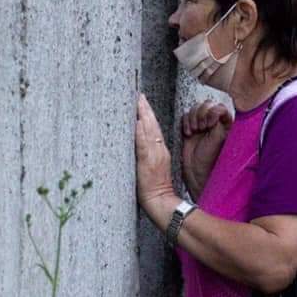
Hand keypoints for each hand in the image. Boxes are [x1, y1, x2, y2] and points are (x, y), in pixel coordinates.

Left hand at [133, 94, 177, 221]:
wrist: (161, 202)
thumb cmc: (156, 189)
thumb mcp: (156, 167)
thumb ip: (150, 155)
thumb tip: (140, 143)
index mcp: (161, 150)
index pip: (154, 127)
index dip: (148, 113)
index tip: (141, 100)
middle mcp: (159, 149)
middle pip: (152, 124)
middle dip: (145, 108)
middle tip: (138, 94)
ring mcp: (153, 155)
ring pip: (148, 130)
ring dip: (142, 114)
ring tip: (137, 100)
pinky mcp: (147, 161)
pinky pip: (143, 143)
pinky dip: (140, 131)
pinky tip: (135, 121)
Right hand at [179, 101, 233, 198]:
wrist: (196, 172)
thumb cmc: (210, 160)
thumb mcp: (218, 139)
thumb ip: (219, 123)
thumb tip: (216, 110)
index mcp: (226, 124)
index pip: (220, 107)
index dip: (213, 112)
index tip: (209, 124)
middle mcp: (215, 123)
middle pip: (206, 104)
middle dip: (201, 114)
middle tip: (202, 128)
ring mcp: (202, 124)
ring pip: (195, 109)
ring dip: (193, 118)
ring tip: (195, 131)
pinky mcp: (191, 128)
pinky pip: (186, 116)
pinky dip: (185, 123)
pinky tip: (188, 133)